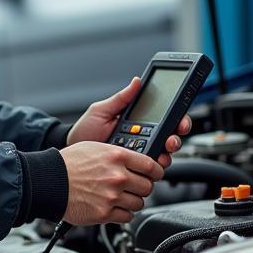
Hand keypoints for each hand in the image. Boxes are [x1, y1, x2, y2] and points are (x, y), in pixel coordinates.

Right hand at [59, 142, 164, 225]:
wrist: (50, 181)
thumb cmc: (68, 163)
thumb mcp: (95, 147)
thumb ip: (117, 154)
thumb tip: (134, 161)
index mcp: (117, 156)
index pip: (151, 166)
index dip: (156, 172)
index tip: (154, 174)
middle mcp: (118, 176)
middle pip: (148, 187)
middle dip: (142, 187)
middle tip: (134, 187)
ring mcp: (112, 196)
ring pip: (139, 203)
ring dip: (132, 201)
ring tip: (120, 197)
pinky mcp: (105, 213)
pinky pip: (127, 217)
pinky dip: (123, 214)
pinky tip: (114, 207)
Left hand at [67, 76, 192, 170]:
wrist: (73, 152)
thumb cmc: (86, 130)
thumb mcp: (102, 110)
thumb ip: (121, 98)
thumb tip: (137, 81)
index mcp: (139, 122)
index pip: (166, 119)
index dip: (178, 119)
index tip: (180, 121)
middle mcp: (144, 138)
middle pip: (170, 138)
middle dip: (176, 138)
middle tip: (171, 139)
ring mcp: (139, 155)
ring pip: (163, 155)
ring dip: (167, 154)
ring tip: (161, 152)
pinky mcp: (133, 169)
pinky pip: (148, 170)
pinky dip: (152, 168)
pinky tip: (149, 164)